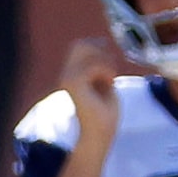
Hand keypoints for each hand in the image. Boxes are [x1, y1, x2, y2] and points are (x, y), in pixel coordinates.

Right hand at [61, 36, 128, 156]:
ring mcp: (67, 78)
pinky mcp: (74, 84)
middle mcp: (66, 74)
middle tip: (111, 69)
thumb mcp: (104, 82)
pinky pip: (92, 65)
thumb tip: (101, 43)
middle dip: (100, 51)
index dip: (98, 48)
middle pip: (80, 44)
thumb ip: (101, 64)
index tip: (110, 65)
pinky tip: (110, 81)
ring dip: (105, 61)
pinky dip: (105, 70)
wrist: (100, 134)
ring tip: (111, 77)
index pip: (79, 46)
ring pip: (86, 51)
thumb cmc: (105, 112)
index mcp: (72, 74)